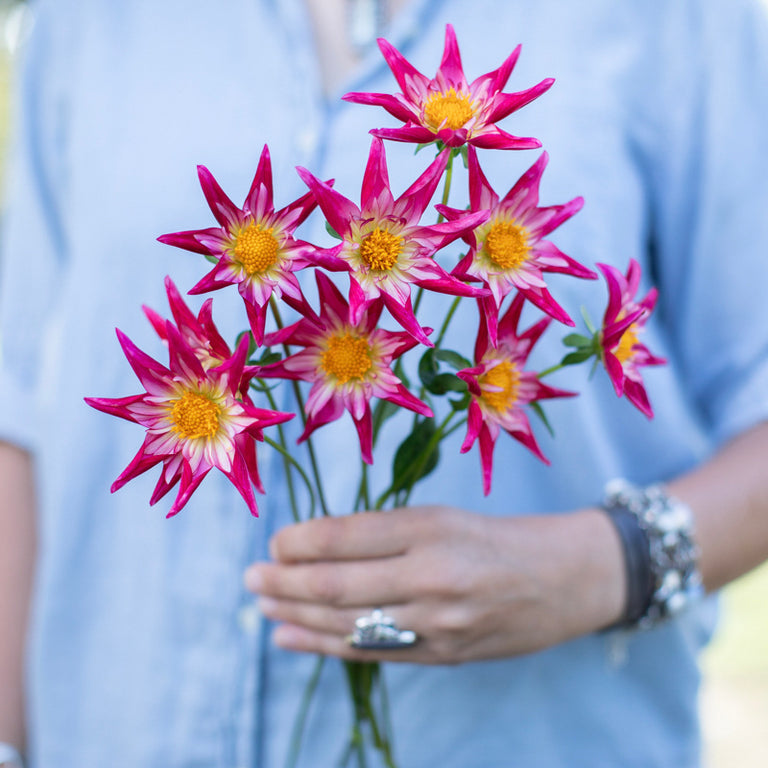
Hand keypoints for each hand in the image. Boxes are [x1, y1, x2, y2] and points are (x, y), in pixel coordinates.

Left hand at [244, 505, 624, 664]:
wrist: (562, 579)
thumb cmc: (494, 537)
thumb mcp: (441, 517)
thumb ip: (383, 534)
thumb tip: (314, 546)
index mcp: (431, 528)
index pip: (347, 536)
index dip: (301, 542)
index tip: (275, 541)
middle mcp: (432, 575)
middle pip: (338, 584)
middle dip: (285, 582)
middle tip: (251, 577)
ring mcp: (438, 622)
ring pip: (348, 622)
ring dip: (295, 614)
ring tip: (262, 604)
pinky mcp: (442, 655)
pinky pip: (372, 651)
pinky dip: (324, 644)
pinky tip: (289, 636)